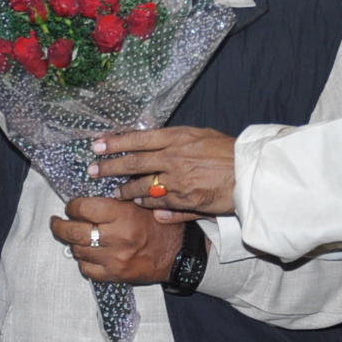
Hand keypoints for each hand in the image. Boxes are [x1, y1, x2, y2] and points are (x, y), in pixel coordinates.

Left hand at [51, 195, 184, 283]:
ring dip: (73, 243)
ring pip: (78, 251)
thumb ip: (116, 199)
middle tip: (57, 222)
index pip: (84, 208)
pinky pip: (87, 269)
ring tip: (75, 237)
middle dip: (60, 226)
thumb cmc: (160, 225)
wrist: (179, 254)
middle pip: (74, 232)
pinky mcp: (115, 275)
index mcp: (123, 214)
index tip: (71, 206)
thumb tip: (86, 196)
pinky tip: (88, 253)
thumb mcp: (141, 203)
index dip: (72, 206)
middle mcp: (117, 237)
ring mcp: (115, 259)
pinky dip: (84, 261)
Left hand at [91, 127, 238, 214]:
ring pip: (141, 187)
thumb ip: (174, 140)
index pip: (138, 139)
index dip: (115, 142)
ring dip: (124, 190)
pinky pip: (157, 203)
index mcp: (177, 138)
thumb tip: (151, 142)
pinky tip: (137, 205)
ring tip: (113, 193)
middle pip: (133, 163)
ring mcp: (177, 181)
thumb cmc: (228, 151)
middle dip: (109, 167)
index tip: (98, 145)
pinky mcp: (184, 200)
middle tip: (92, 170)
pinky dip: (145, 204)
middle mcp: (173, 158)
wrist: (249, 172)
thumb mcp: (200, 135)